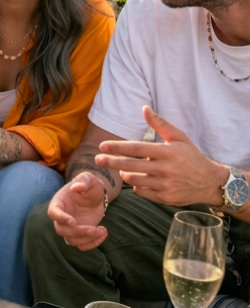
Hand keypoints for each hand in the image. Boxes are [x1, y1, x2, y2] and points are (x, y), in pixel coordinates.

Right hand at [47, 173, 107, 250]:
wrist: (95, 195)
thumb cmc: (89, 184)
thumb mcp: (88, 178)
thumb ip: (83, 181)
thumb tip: (76, 188)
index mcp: (58, 203)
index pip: (53, 213)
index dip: (61, 218)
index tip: (73, 222)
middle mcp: (61, 217)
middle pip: (62, 230)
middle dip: (78, 232)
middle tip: (94, 229)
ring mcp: (70, 228)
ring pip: (72, 241)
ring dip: (87, 239)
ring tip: (102, 230)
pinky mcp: (80, 235)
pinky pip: (82, 245)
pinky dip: (93, 243)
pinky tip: (103, 233)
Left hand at [95, 105, 225, 206]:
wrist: (210, 182)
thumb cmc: (191, 156)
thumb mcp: (179, 137)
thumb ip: (160, 124)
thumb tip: (144, 108)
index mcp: (168, 152)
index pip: (136, 148)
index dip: (117, 147)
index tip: (102, 146)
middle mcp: (166, 169)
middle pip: (131, 165)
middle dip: (112, 162)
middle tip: (97, 159)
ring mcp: (166, 185)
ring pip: (135, 180)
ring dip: (125, 174)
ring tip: (121, 170)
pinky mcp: (166, 198)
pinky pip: (143, 192)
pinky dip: (136, 186)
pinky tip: (136, 180)